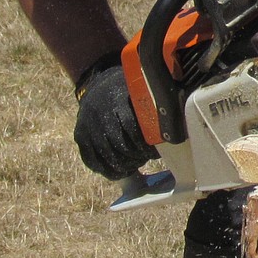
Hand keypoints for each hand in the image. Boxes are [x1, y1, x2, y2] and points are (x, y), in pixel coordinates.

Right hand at [74, 61, 156, 179]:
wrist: (99, 86)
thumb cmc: (128, 93)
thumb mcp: (141, 94)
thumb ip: (154, 109)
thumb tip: (177, 130)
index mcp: (120, 101)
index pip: (133, 127)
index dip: (146, 144)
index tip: (157, 150)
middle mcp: (101, 114)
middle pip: (120, 145)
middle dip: (137, 156)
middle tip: (147, 157)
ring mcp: (87, 126)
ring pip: (107, 155)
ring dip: (125, 164)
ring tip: (137, 163)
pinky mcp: (80, 136)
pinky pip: (91, 160)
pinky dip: (107, 170)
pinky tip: (121, 171)